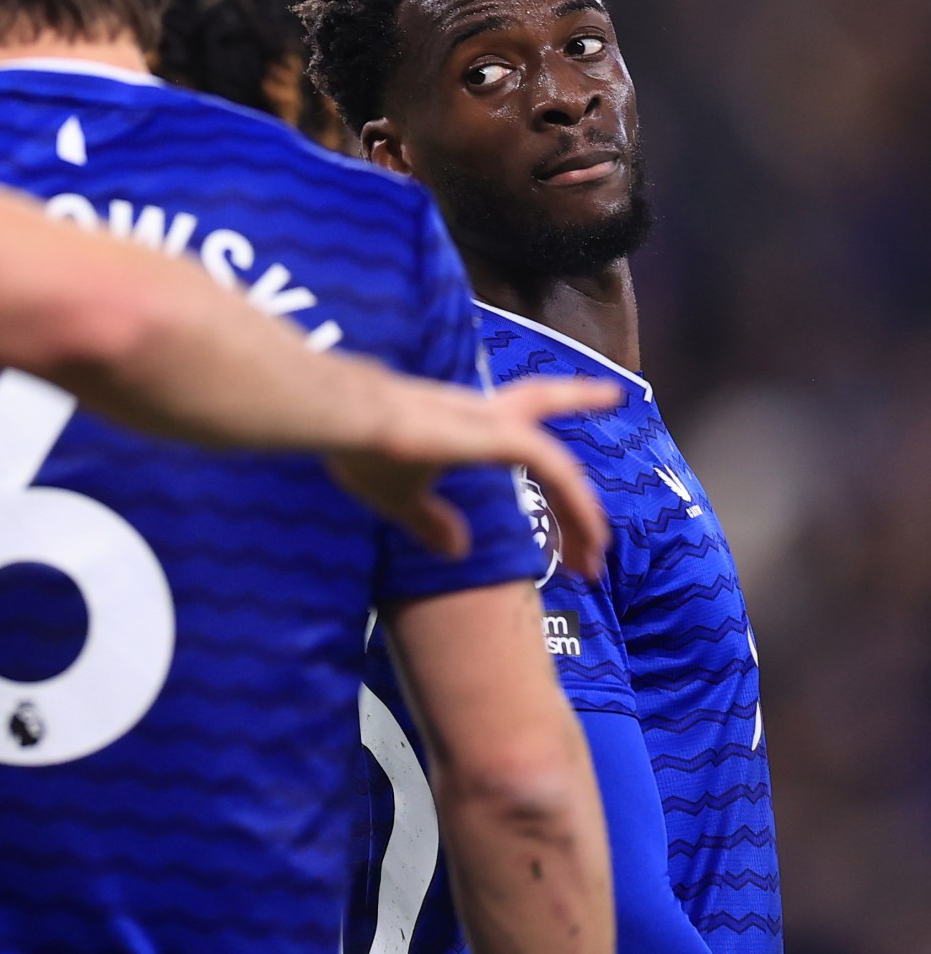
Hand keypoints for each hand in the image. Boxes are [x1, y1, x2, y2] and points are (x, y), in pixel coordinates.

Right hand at [328, 377, 619, 575]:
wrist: (342, 420)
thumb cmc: (363, 450)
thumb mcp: (399, 499)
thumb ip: (429, 522)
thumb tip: (457, 550)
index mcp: (466, 425)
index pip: (526, 416)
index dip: (566, 408)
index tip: (611, 398)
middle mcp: (488, 417)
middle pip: (554, 449)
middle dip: (578, 490)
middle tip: (605, 543)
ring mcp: (494, 424)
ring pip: (559, 465)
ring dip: (581, 513)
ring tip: (597, 555)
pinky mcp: (495, 434)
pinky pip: (551, 465)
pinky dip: (571, 497)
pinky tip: (586, 528)